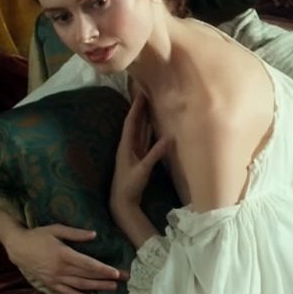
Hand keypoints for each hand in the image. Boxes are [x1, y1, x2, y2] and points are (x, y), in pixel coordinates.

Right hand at [1, 223, 120, 293]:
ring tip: (111, 288)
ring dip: (96, 287)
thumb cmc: (38, 235)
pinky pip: (66, 292)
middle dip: (106, 279)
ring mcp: (55, 278)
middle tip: (122, 281)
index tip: (117, 273)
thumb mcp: (56, 229)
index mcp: (64, 254)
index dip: (103, 269)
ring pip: (79, 285)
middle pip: (87, 276)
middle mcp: (60, 269)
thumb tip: (94, 235)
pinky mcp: (49, 283)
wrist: (17, 247)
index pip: (88, 264)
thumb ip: (75, 233)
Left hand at [112, 91, 172, 215]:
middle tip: (148, 92)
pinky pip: (145, 138)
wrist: (122, 201)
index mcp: (126, 145)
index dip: (136, 107)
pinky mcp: (139, 157)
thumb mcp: (143, 169)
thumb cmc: (129, 185)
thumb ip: (156, 154)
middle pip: (135, 122)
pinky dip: (150, 129)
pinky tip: (155, 124)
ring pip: (140, 129)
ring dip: (145, 116)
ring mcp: (134, 150)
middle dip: (140, 107)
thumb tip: (169, 138)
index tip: (141, 93)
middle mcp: (128, 145)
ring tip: (152, 103)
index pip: (131, 121)